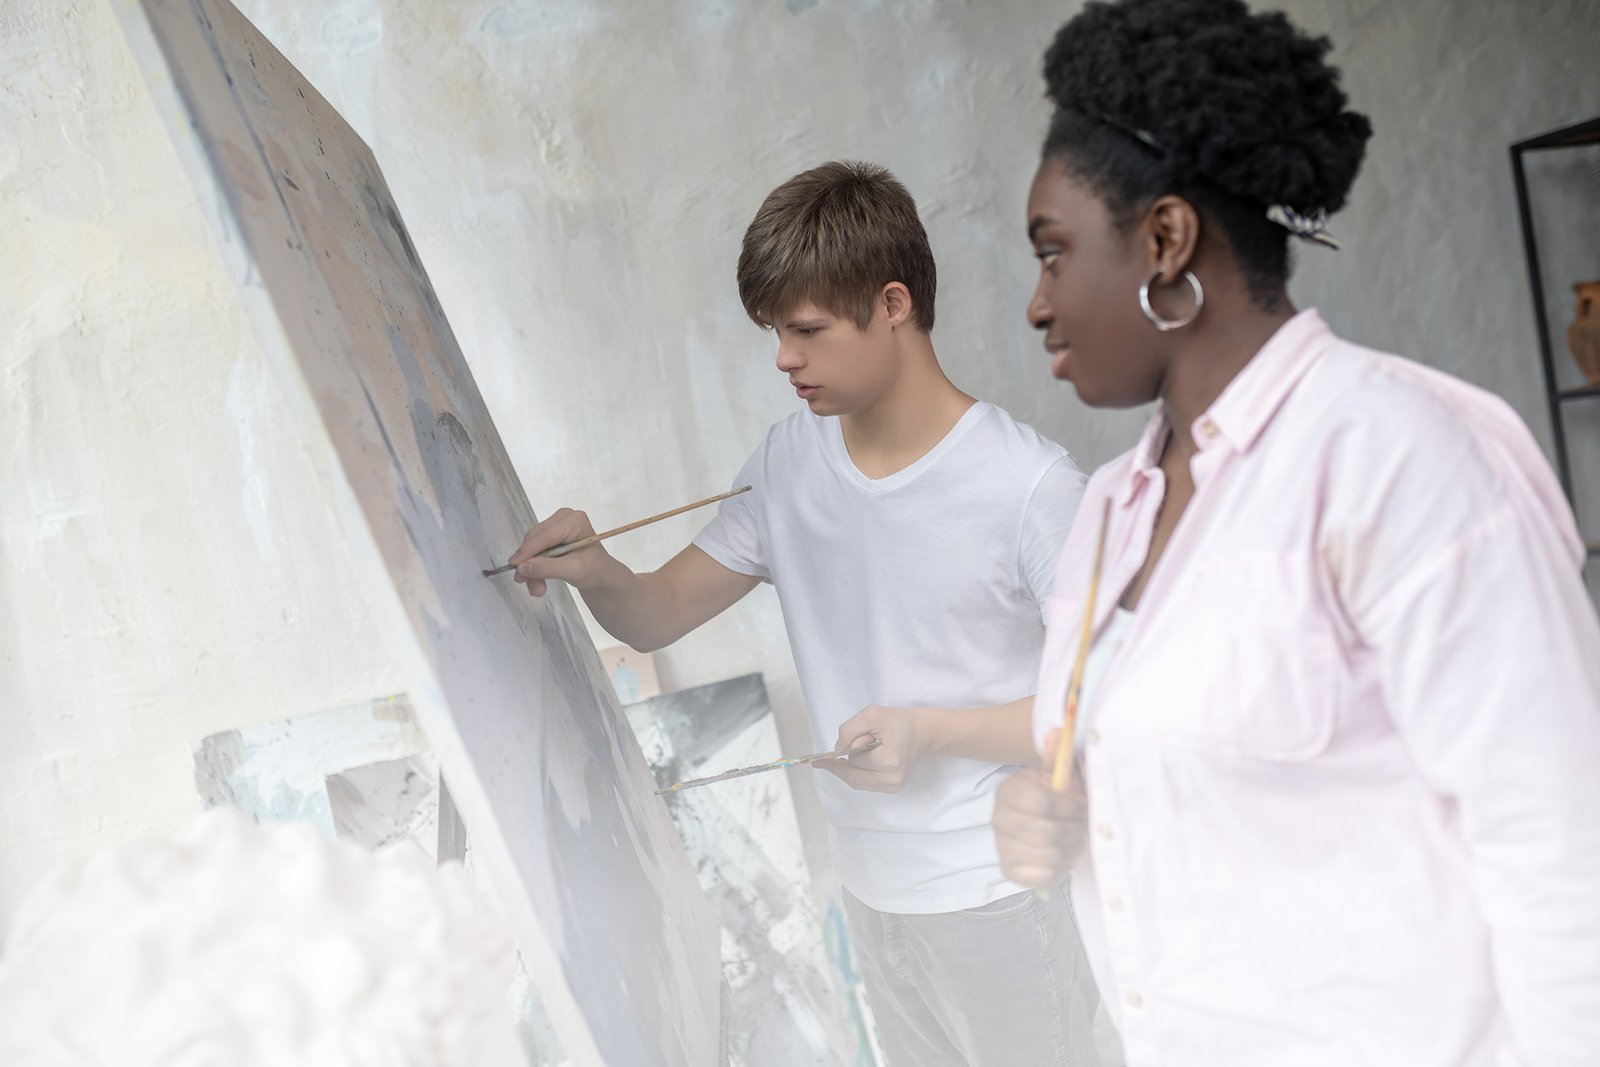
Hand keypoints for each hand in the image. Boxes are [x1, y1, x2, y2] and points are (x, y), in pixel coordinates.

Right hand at [506, 508, 612, 596]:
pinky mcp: (550, 533)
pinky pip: (535, 548)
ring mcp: (556, 524)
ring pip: (532, 545)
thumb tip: (522, 567)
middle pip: (535, 539)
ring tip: (537, 589)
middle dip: (530, 564)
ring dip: (531, 568)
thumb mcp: (573, 571)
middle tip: (528, 586)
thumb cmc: (594, 570)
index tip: (514, 567)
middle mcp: (563, 517)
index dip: (527, 551)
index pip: (545, 535)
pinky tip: (537, 580)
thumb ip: (548, 568)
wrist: (600, 574)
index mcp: (574, 521)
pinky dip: (534, 565)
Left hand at [817, 705, 938, 792]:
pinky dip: (856, 775)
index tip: (821, 758)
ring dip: (847, 771)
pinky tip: (852, 765)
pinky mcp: (894, 788)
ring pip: (858, 783)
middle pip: (853, 777)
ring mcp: (894, 786)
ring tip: (836, 760)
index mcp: (889, 761)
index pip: (855, 759)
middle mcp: (892, 779)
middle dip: (838, 767)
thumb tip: (837, 750)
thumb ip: (849, 730)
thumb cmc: (899, 721)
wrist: (924, 733)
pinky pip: (866, 784)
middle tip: (820, 762)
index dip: (848, 749)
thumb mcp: (872, 715)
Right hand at [992, 730, 1087, 888]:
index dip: (1070, 806)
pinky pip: (1042, 876)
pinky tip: (1065, 856)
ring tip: (1077, 840)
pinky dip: (1060, 868)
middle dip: (1075, 830)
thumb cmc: (1051, 796)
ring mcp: (1002, 847)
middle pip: (1047, 833)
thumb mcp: (1055, 776)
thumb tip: (1058, 733)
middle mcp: (999, 819)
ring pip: (1048, 855)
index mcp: (1008, 791)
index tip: (1084, 804)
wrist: (1039, 823)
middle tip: (1085, 826)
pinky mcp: (1010, 872)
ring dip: (1071, 849)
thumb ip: (1058, 758)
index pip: (1042, 802)